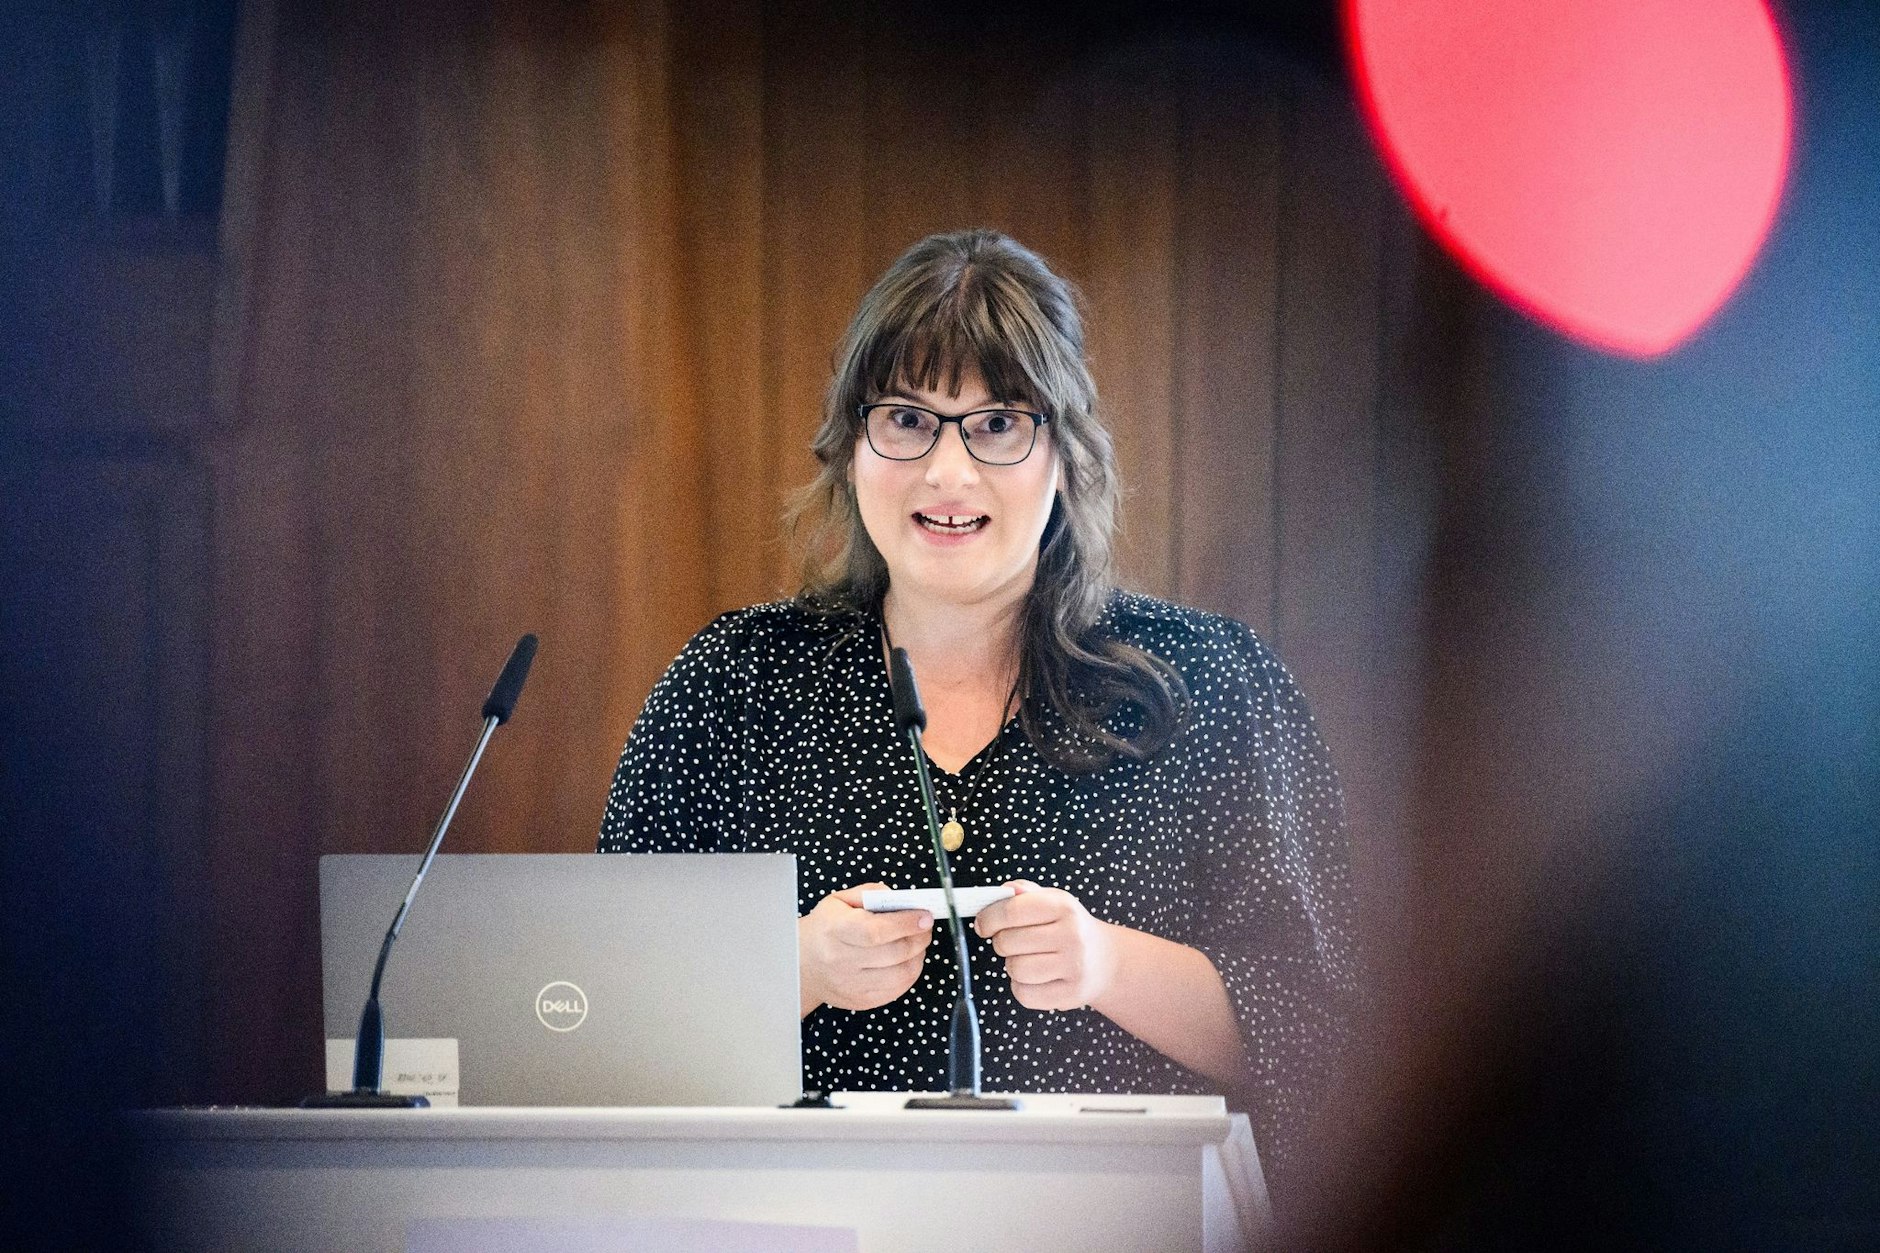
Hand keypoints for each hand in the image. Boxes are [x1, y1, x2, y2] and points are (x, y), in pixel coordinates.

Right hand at [798, 884, 933, 1015]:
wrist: (801, 964)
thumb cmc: (824, 928)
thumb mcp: (839, 901)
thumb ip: (870, 893)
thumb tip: (900, 899)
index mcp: (835, 931)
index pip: (876, 931)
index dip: (905, 924)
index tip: (924, 916)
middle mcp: (841, 961)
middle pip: (894, 953)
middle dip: (919, 938)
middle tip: (925, 927)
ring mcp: (851, 985)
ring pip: (901, 974)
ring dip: (918, 956)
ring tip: (918, 943)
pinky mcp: (861, 1001)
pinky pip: (897, 991)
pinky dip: (910, 974)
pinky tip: (908, 960)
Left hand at [974, 881, 1118, 1012]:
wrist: (1105, 960)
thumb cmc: (1069, 928)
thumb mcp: (1053, 902)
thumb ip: (1025, 893)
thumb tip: (1004, 890)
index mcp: (1063, 907)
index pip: (1012, 910)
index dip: (988, 918)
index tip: (982, 925)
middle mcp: (1071, 935)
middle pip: (1008, 942)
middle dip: (1001, 942)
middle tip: (1012, 942)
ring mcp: (1073, 967)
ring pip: (1015, 969)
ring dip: (1012, 965)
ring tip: (1027, 959)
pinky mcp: (1070, 994)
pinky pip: (1024, 994)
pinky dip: (1022, 987)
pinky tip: (1036, 978)